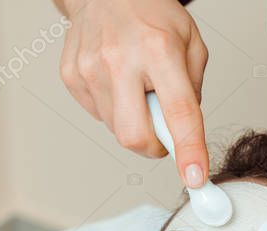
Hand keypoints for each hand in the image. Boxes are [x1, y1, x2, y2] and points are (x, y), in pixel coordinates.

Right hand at [58, 0, 209, 187]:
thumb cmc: (152, 13)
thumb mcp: (191, 42)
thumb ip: (193, 90)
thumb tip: (184, 134)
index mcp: (158, 48)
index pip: (178, 112)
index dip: (188, 150)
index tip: (195, 178)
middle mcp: (120, 59)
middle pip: (135, 136)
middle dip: (153, 147)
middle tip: (162, 131)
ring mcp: (90, 69)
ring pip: (116, 130)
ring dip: (134, 121)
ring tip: (137, 86)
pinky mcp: (71, 75)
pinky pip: (98, 115)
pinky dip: (114, 108)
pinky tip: (116, 80)